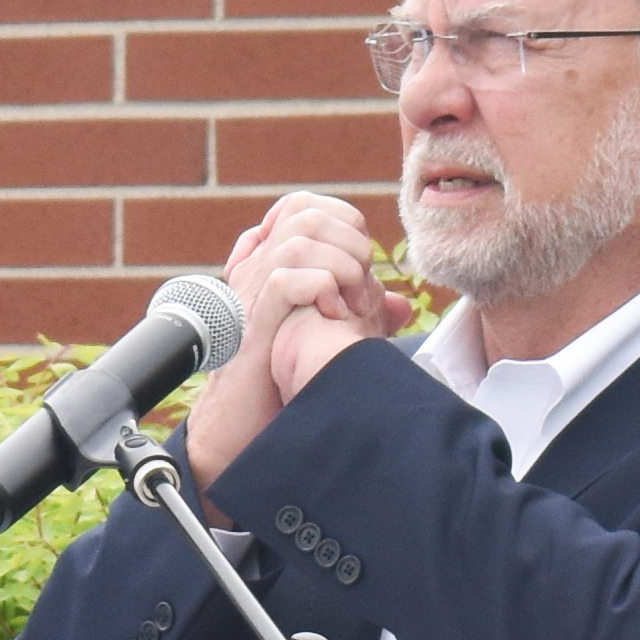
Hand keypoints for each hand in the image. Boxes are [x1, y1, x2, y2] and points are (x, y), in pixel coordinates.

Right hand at [178, 193, 400, 495]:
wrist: (239, 432)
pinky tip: (334, 317)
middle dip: (350, 243)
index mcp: (268, 267)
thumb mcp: (329, 342)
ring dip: (341, 265)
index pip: (303, 207)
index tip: (360, 262)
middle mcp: (254, 271)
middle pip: (306, 213)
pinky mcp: (252, 323)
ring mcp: (249, 294)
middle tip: (363, 287)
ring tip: (352, 303)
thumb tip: (400, 304)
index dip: (342, 220)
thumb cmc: (280, 389)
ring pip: (300, 238)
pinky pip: (287, 278)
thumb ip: (362, 317)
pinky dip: (321, 289)